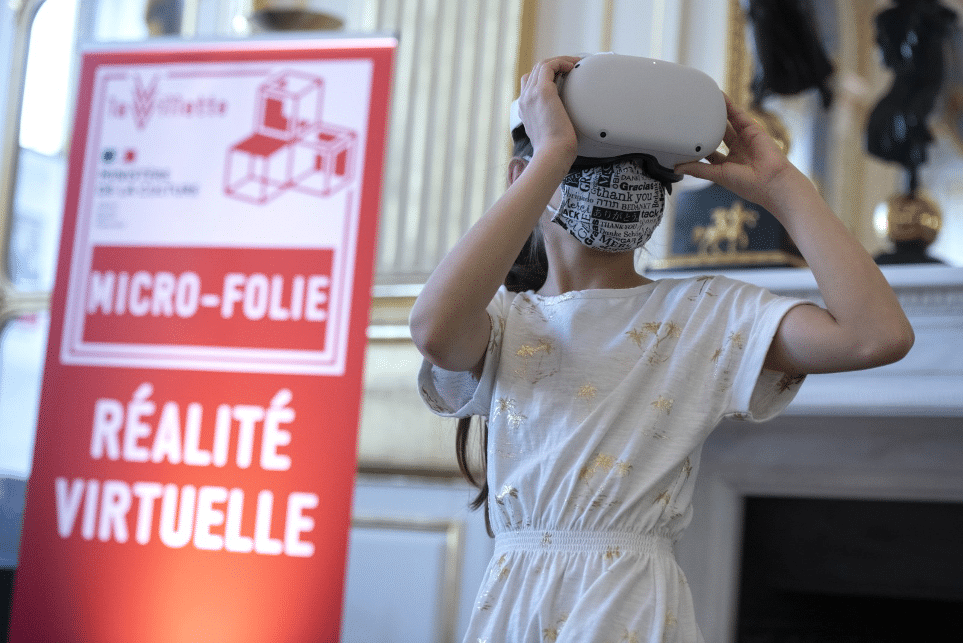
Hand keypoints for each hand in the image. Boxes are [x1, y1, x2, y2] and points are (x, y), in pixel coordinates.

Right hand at [517, 56, 580, 161]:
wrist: (553, 155)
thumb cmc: (556, 151)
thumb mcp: (550, 136)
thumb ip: (552, 127)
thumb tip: (563, 125)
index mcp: (525, 111)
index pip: (529, 86)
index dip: (545, 78)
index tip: (562, 79)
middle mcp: (525, 101)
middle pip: (534, 72)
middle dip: (553, 67)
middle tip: (571, 68)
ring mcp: (531, 95)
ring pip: (541, 66)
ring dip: (559, 61)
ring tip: (574, 64)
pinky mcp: (542, 92)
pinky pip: (549, 66)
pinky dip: (561, 62)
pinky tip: (573, 66)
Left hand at [675, 93, 796, 209]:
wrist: (771, 181)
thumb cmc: (748, 184)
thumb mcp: (717, 175)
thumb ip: (697, 169)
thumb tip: (677, 168)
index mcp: (726, 164)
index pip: (708, 152)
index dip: (697, 145)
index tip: (684, 138)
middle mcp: (735, 151)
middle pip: (716, 135)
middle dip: (705, 127)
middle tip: (691, 118)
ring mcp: (744, 139)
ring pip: (726, 123)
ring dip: (716, 113)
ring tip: (703, 102)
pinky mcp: (751, 129)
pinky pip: (737, 114)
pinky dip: (728, 105)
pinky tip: (719, 96)